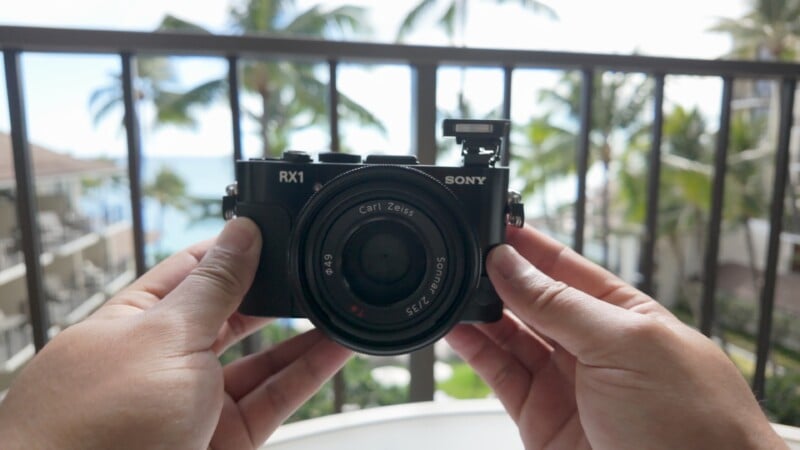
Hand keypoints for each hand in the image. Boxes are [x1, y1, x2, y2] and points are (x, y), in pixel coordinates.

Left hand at [0, 218, 351, 449]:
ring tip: (336, 304)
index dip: (235, 250)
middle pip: (232, 314)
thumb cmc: (96, 428)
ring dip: (301, 334)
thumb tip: (242, 233)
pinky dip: (308, 373)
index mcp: (136, 321)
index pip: (194, 270)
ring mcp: (197, 401)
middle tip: (313, 268)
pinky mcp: (226, 438)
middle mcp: (166, 358)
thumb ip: (214, 287)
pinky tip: (335, 347)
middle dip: (272, 293)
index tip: (276, 231)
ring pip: (260, 359)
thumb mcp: (165, 338)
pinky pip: (275, 397)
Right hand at [447, 225, 785, 449]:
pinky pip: (499, 375)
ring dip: (481, 312)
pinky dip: (474, 351)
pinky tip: (457, 328)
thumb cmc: (692, 425)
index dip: (529, 248)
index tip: (493, 227)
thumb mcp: (626, 345)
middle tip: (465, 256)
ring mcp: (564, 383)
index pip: (566, 268)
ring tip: (453, 288)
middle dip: (499, 277)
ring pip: (511, 336)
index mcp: (624, 316)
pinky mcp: (539, 417)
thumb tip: (511, 264)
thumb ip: (561, 305)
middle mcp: (592, 346)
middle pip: (533, 300)